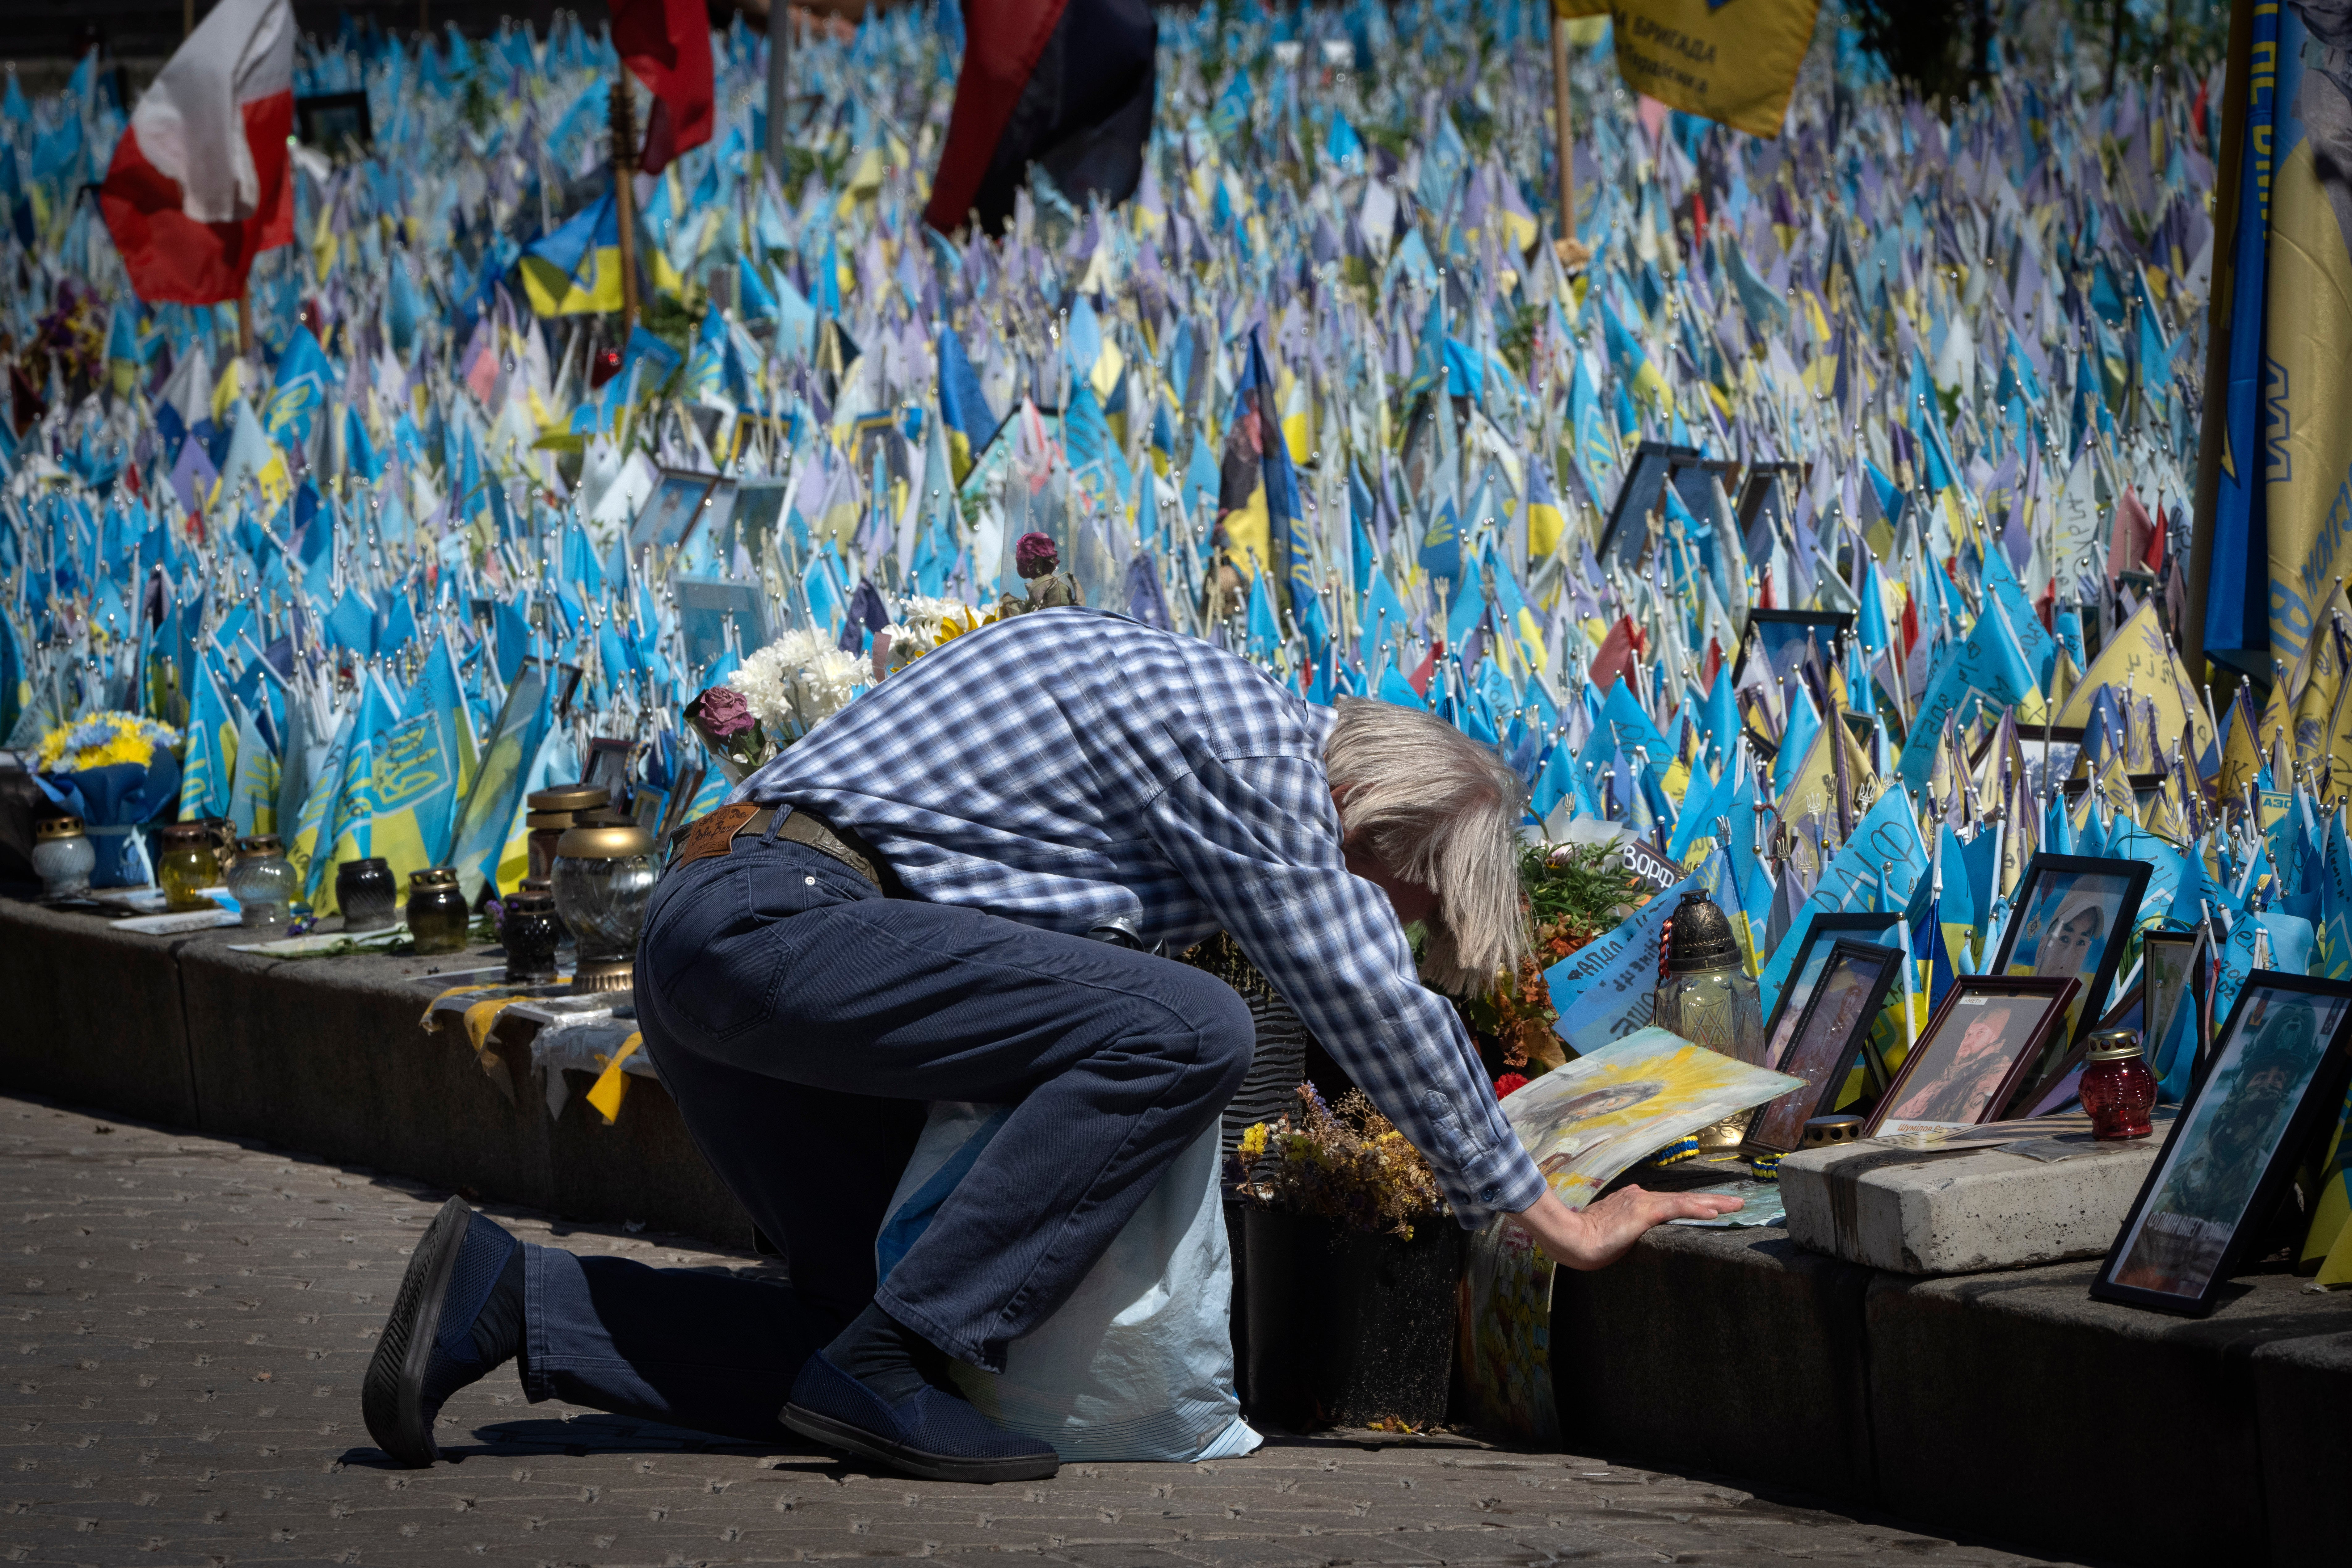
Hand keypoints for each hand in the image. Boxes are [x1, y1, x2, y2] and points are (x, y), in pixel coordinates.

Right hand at [1505, 1185, 1741, 1270]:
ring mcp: (1641, 1202)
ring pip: (1684, 1201)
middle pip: (1682, 1199)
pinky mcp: (1642, 1212)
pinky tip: (1713, 1212)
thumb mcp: (1613, 1236)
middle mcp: (1640, 1197)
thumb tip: (1634, 1240)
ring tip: (1735, 1205)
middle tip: (1737, 1202)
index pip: (1670, 1203)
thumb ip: (1628, 1233)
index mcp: (1633, 1203)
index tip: (1714, 1207)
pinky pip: (1675, 1209)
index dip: (1693, 1204)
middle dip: (1711, 1200)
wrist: (1569, 1238)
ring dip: (1712, 1203)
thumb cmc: (1584, 1242)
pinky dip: (1695, 1209)